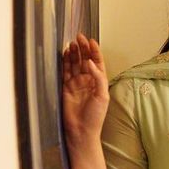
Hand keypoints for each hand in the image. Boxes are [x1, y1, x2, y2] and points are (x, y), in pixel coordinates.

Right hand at [62, 34, 108, 164]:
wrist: (81, 131)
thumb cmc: (94, 117)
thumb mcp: (102, 96)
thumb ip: (98, 78)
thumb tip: (90, 63)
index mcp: (99, 82)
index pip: (97, 62)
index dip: (94, 51)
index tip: (91, 41)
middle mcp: (88, 81)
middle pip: (85, 60)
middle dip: (83, 48)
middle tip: (79, 37)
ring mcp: (76, 84)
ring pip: (75, 64)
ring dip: (74, 53)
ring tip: (72, 43)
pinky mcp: (66, 88)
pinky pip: (65, 71)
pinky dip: (65, 62)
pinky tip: (66, 53)